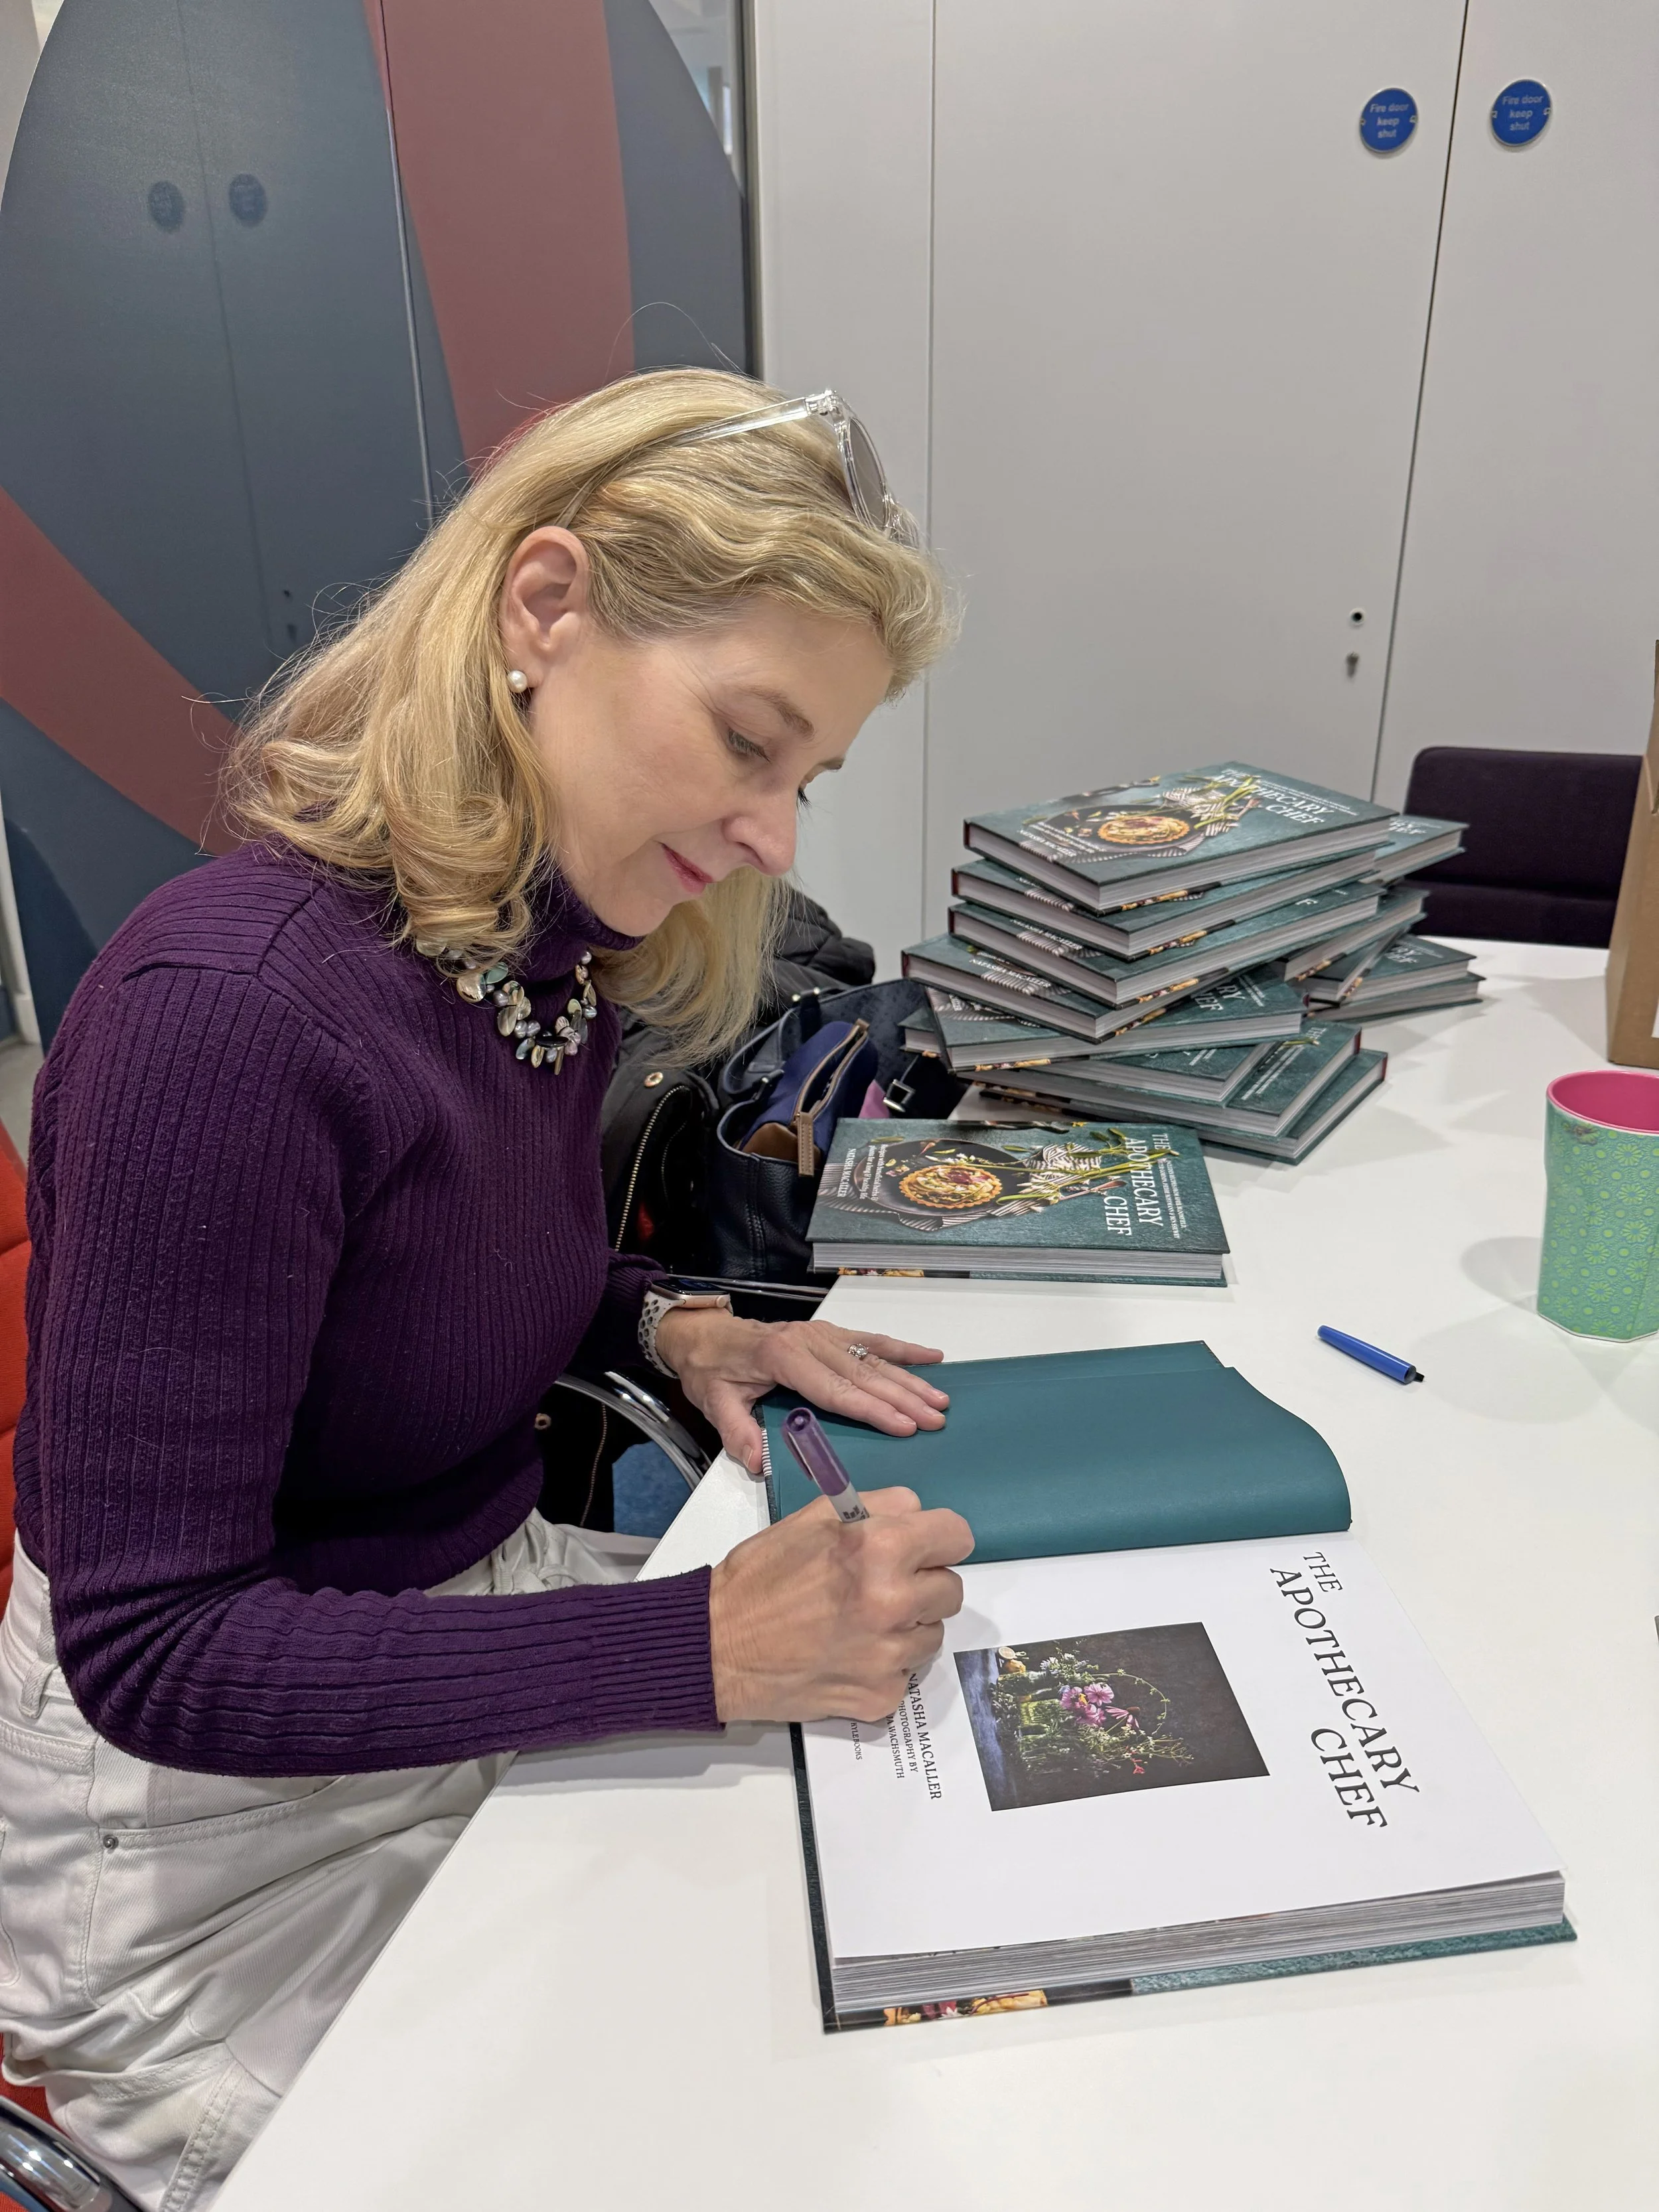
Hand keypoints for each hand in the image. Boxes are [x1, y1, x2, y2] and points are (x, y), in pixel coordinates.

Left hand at [653, 1310, 948, 1475]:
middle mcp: (809, 1341)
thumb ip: (737, 1432)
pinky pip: (872, 1340)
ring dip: (911, 1378)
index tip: (904, 1426)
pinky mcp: (830, 1333)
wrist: (705, 1334)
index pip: (835, 1389)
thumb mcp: (715, 1403)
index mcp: (782, 1357)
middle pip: (863, 1373)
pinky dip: (903, 1349)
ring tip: (941, 1399)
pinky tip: (932, 1357)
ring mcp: (823, 1334)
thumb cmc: (713, 1370)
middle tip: (936, 1419)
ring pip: (874, 1357)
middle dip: (904, 1398)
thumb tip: (759, 1463)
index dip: (872, 1409)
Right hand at [709, 1486, 973, 1720]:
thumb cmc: (760, 1576)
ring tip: (859, 1621)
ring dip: (907, 1626)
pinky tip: (846, 1654)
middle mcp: (894, 1602)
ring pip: (933, 1633)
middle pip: (951, 1588)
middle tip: (882, 1586)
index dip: (938, 1539)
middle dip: (923, 1583)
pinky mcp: (881, 1695)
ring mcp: (890, 1656)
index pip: (957, 1535)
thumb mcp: (814, 1518)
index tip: (922, 1547)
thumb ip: (877, 1508)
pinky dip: (884, 1663)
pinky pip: (906, 1672)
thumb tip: (918, 1515)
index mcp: (879, 1548)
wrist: (717, 1647)